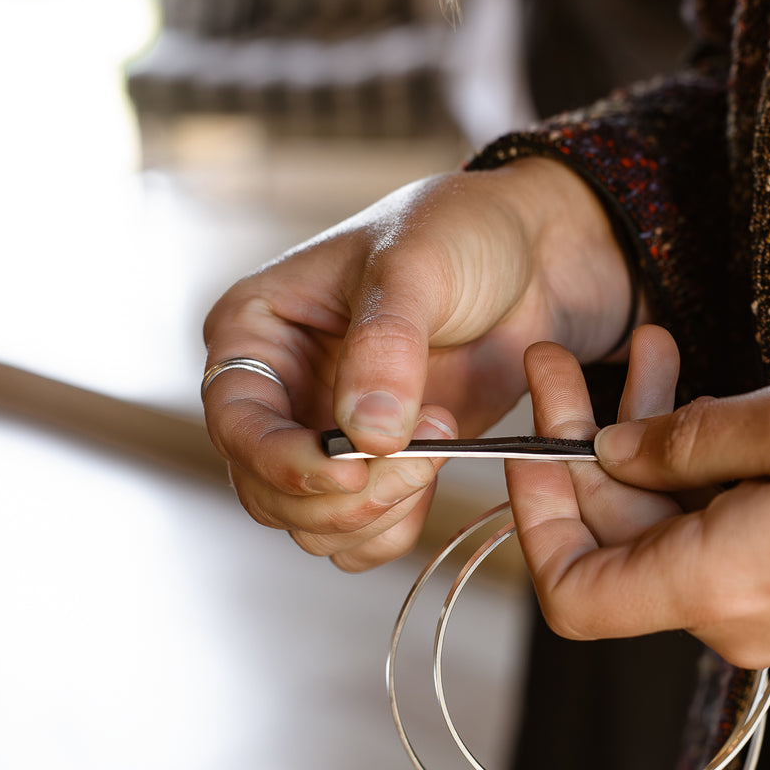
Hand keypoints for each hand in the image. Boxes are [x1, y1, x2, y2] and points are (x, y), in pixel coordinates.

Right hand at [202, 157, 634, 570]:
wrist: (534, 261)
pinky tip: (438, 469)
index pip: (235, 420)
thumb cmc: (462, 235)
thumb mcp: (418, 266)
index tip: (348, 471)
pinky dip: (397, 524)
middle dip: (343, 494)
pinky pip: (361, 534)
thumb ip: (388, 345)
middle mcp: (276, 391)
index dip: (281, 461)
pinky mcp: (372, 468)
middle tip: (423, 456)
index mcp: (254, 328)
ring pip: (311, 524)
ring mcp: (321, 436)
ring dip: (377, 510)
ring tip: (442, 439)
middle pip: (267, 491)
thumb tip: (364, 434)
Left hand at [509, 338, 769, 669]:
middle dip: (598, 449)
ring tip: (667, 356)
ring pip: (678, 539)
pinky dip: (709, 482)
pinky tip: (725, 410)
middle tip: (602, 355)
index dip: (535, 517)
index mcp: (717, 588)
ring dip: (659, 453)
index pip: (572, 594)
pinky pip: (731, 547)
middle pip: (623, 549)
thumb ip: (686, 440)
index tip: (536, 438)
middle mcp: (737, 626)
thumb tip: (614, 452)